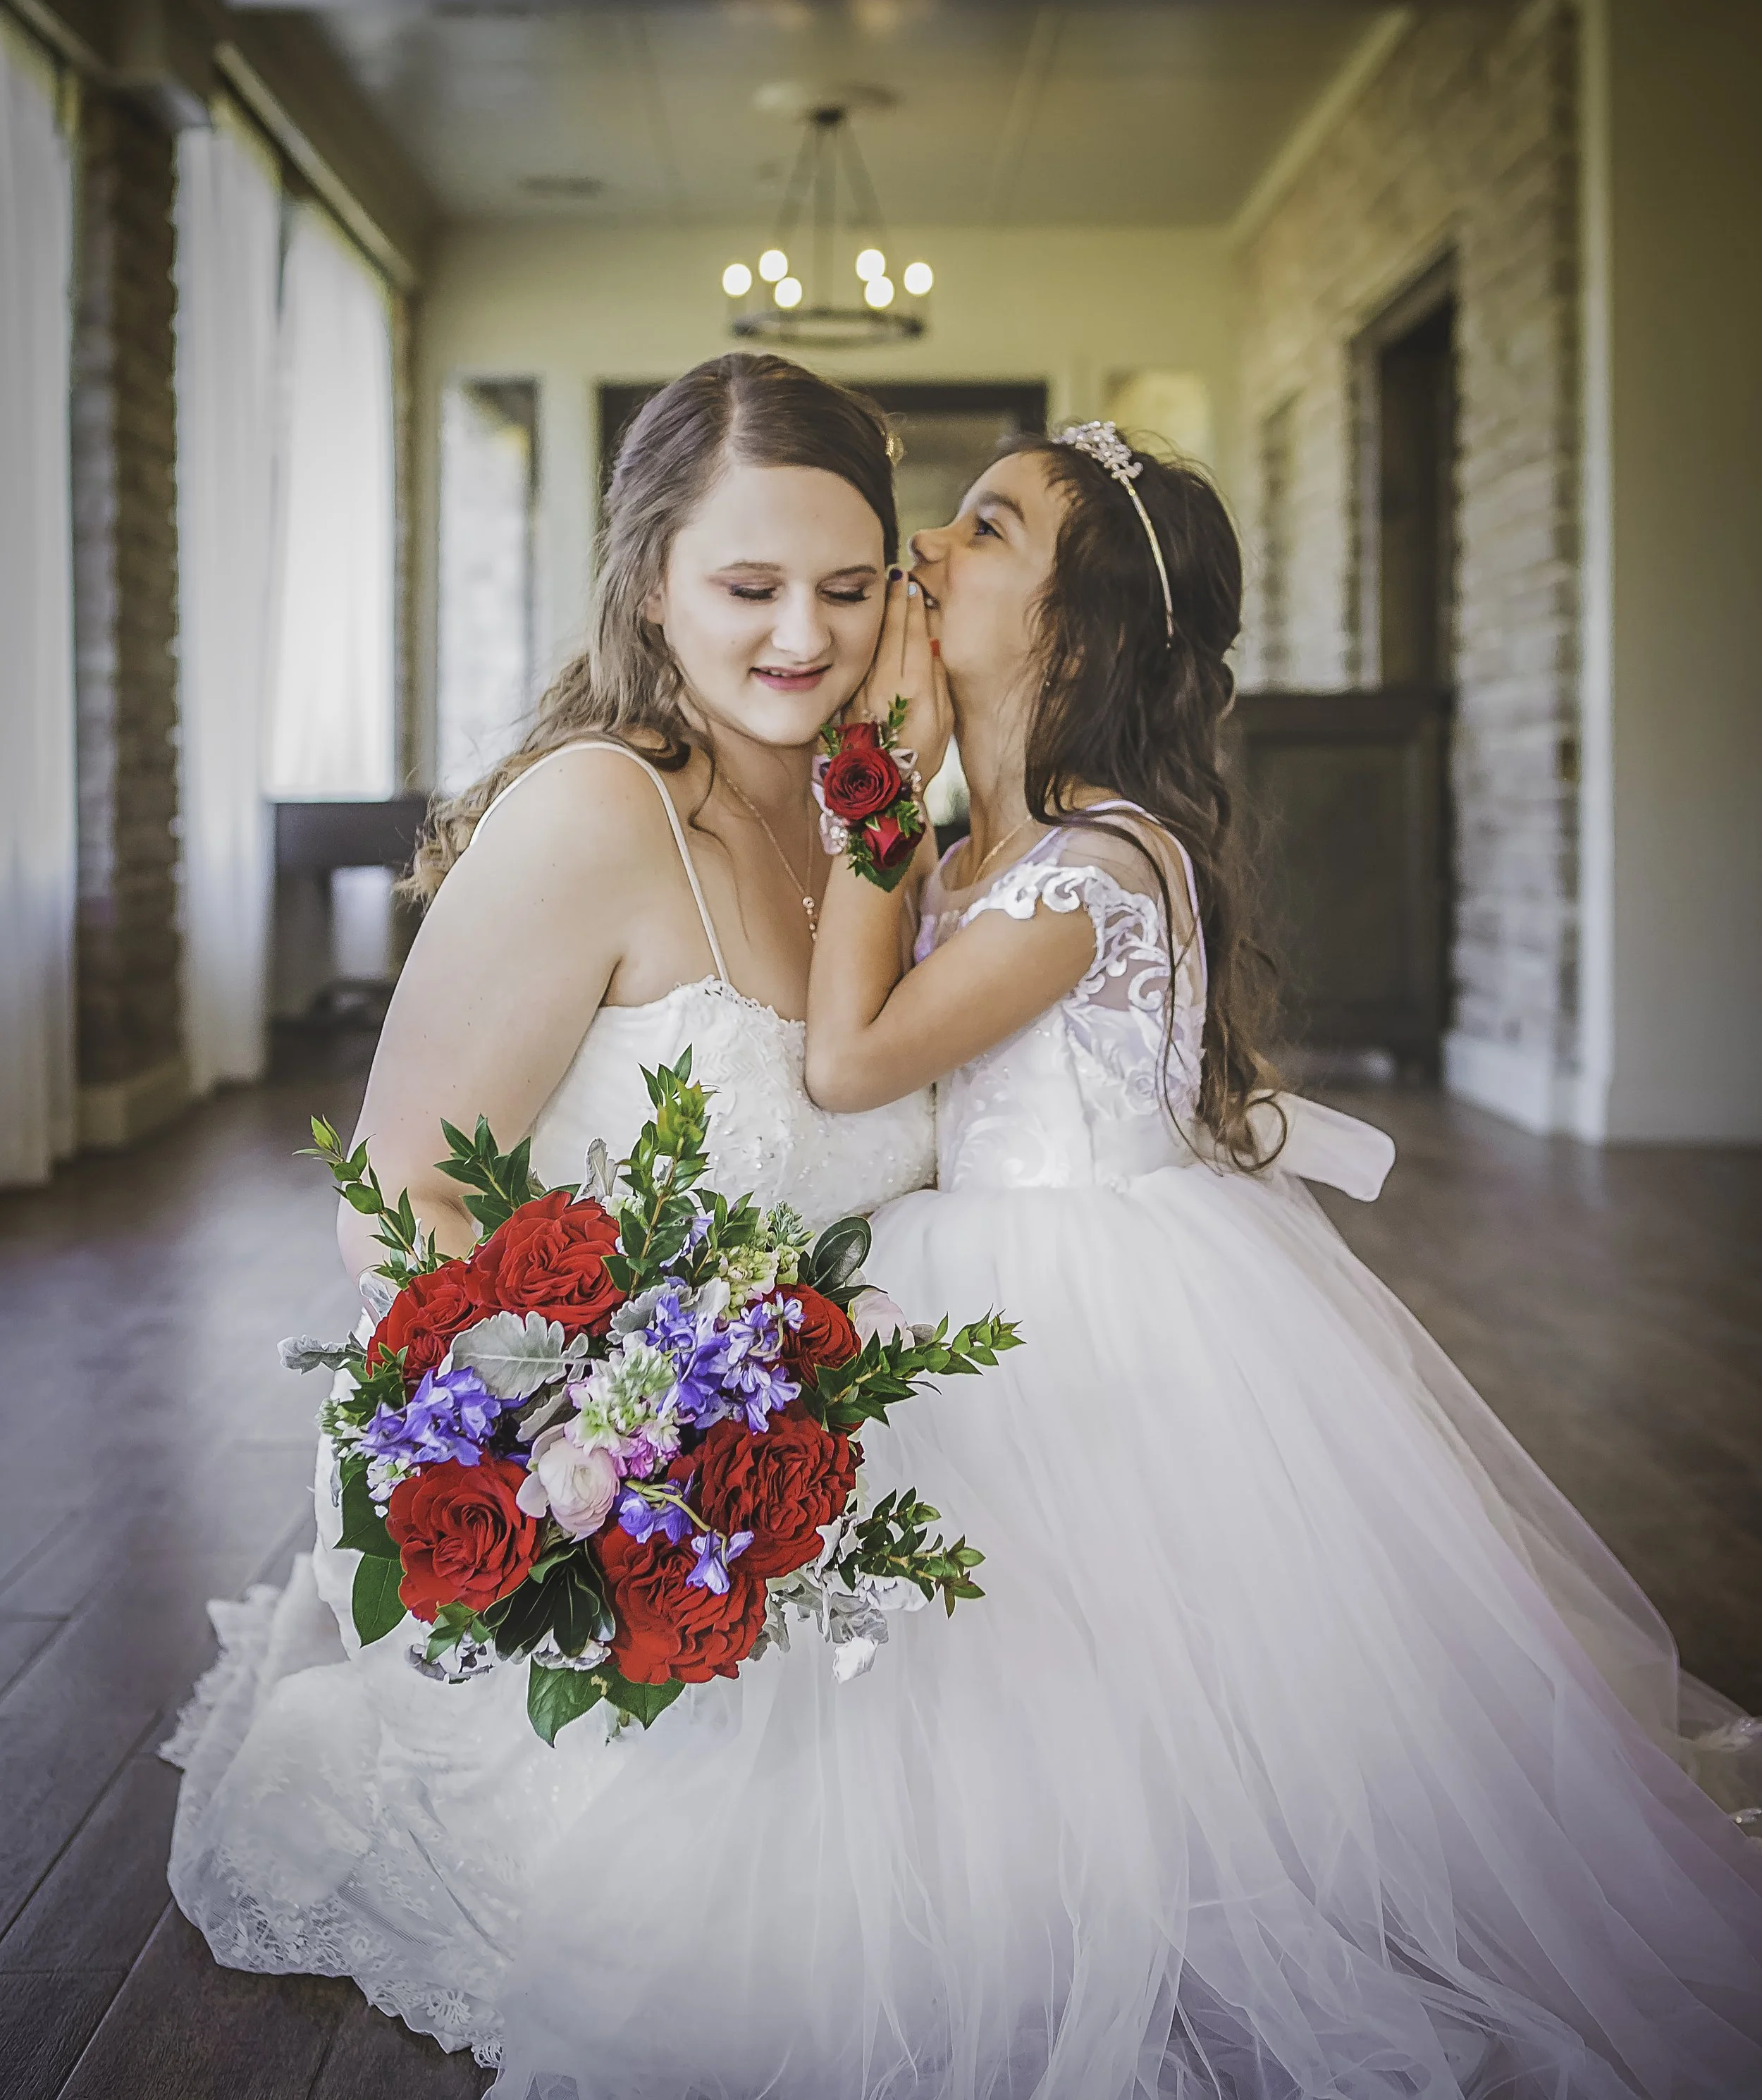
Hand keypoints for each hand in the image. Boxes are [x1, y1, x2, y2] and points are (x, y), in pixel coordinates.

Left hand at [853, 571, 952, 786]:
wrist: (883, 793)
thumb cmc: (920, 759)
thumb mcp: (944, 722)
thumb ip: (939, 680)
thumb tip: (932, 642)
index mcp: (916, 688)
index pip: (915, 632)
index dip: (915, 605)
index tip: (915, 584)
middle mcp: (886, 683)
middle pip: (891, 629)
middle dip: (896, 599)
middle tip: (899, 573)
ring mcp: (863, 688)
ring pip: (872, 639)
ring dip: (879, 612)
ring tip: (885, 589)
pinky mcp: (848, 696)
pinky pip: (859, 658)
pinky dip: (866, 637)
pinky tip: (869, 624)